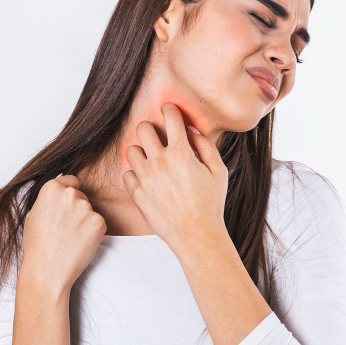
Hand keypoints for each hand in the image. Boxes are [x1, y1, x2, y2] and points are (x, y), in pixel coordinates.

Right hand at [20, 174, 107, 295]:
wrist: (47, 270)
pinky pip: (98, 223)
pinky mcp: (99, 222)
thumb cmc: (37, 246)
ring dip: (85, 222)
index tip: (68, 204)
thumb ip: (49, 200)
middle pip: (81, 196)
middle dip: (77, 209)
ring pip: (90, 211)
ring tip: (70, 239)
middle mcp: (70, 194)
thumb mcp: (33, 215)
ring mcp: (86, 208)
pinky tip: (80, 243)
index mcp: (51, 189)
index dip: (70, 192)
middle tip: (65, 229)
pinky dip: (93, 233)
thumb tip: (59, 192)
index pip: (71, 180)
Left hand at [122, 103, 228, 252]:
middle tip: (157, 135)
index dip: (170, 109)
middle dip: (150, 127)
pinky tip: (147, 178)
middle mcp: (160, 162)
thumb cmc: (210, 204)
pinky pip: (127, 173)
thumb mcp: (219, 172)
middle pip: (143, 128)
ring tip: (152, 159)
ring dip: (141, 150)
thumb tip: (191, 131)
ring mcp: (145, 178)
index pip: (170, 117)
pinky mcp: (136, 194)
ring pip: (131, 150)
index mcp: (181, 153)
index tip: (169, 110)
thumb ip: (206, 146)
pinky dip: (135, 173)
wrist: (195, 235)